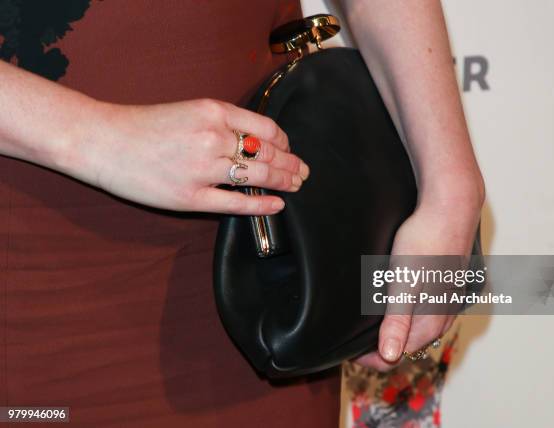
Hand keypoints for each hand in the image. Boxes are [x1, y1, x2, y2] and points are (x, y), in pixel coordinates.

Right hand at [60, 98, 308, 214]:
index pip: (267, 128)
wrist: (103, 140)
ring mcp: (203, 168)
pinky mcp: (191, 197)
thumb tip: (255, 140)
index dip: (285, 142)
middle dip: (292, 164)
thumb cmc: (143, 125)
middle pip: (269, 153)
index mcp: (214, 111)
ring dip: (284, 181)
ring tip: (296, 185)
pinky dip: (262, 204)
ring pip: (258, 176)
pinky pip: (236, 203)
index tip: (289, 150)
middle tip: (303, 172)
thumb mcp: (190, 110)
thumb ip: (222, 122)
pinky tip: (277, 204)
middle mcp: (213, 137)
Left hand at [355, 191, 482, 370]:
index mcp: (432, 320)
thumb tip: (390, 356)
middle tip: (354, 339)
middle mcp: (443, 315)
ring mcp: (447, 300)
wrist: (451, 206)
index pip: (398, 355)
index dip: (371, 359)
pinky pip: (426, 311)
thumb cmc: (426, 241)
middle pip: (409, 344)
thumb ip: (397, 320)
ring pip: (418, 328)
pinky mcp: (446, 284)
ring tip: (370, 323)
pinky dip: (407, 315)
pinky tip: (395, 302)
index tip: (348, 351)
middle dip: (382, 347)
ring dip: (395, 331)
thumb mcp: (404, 282)